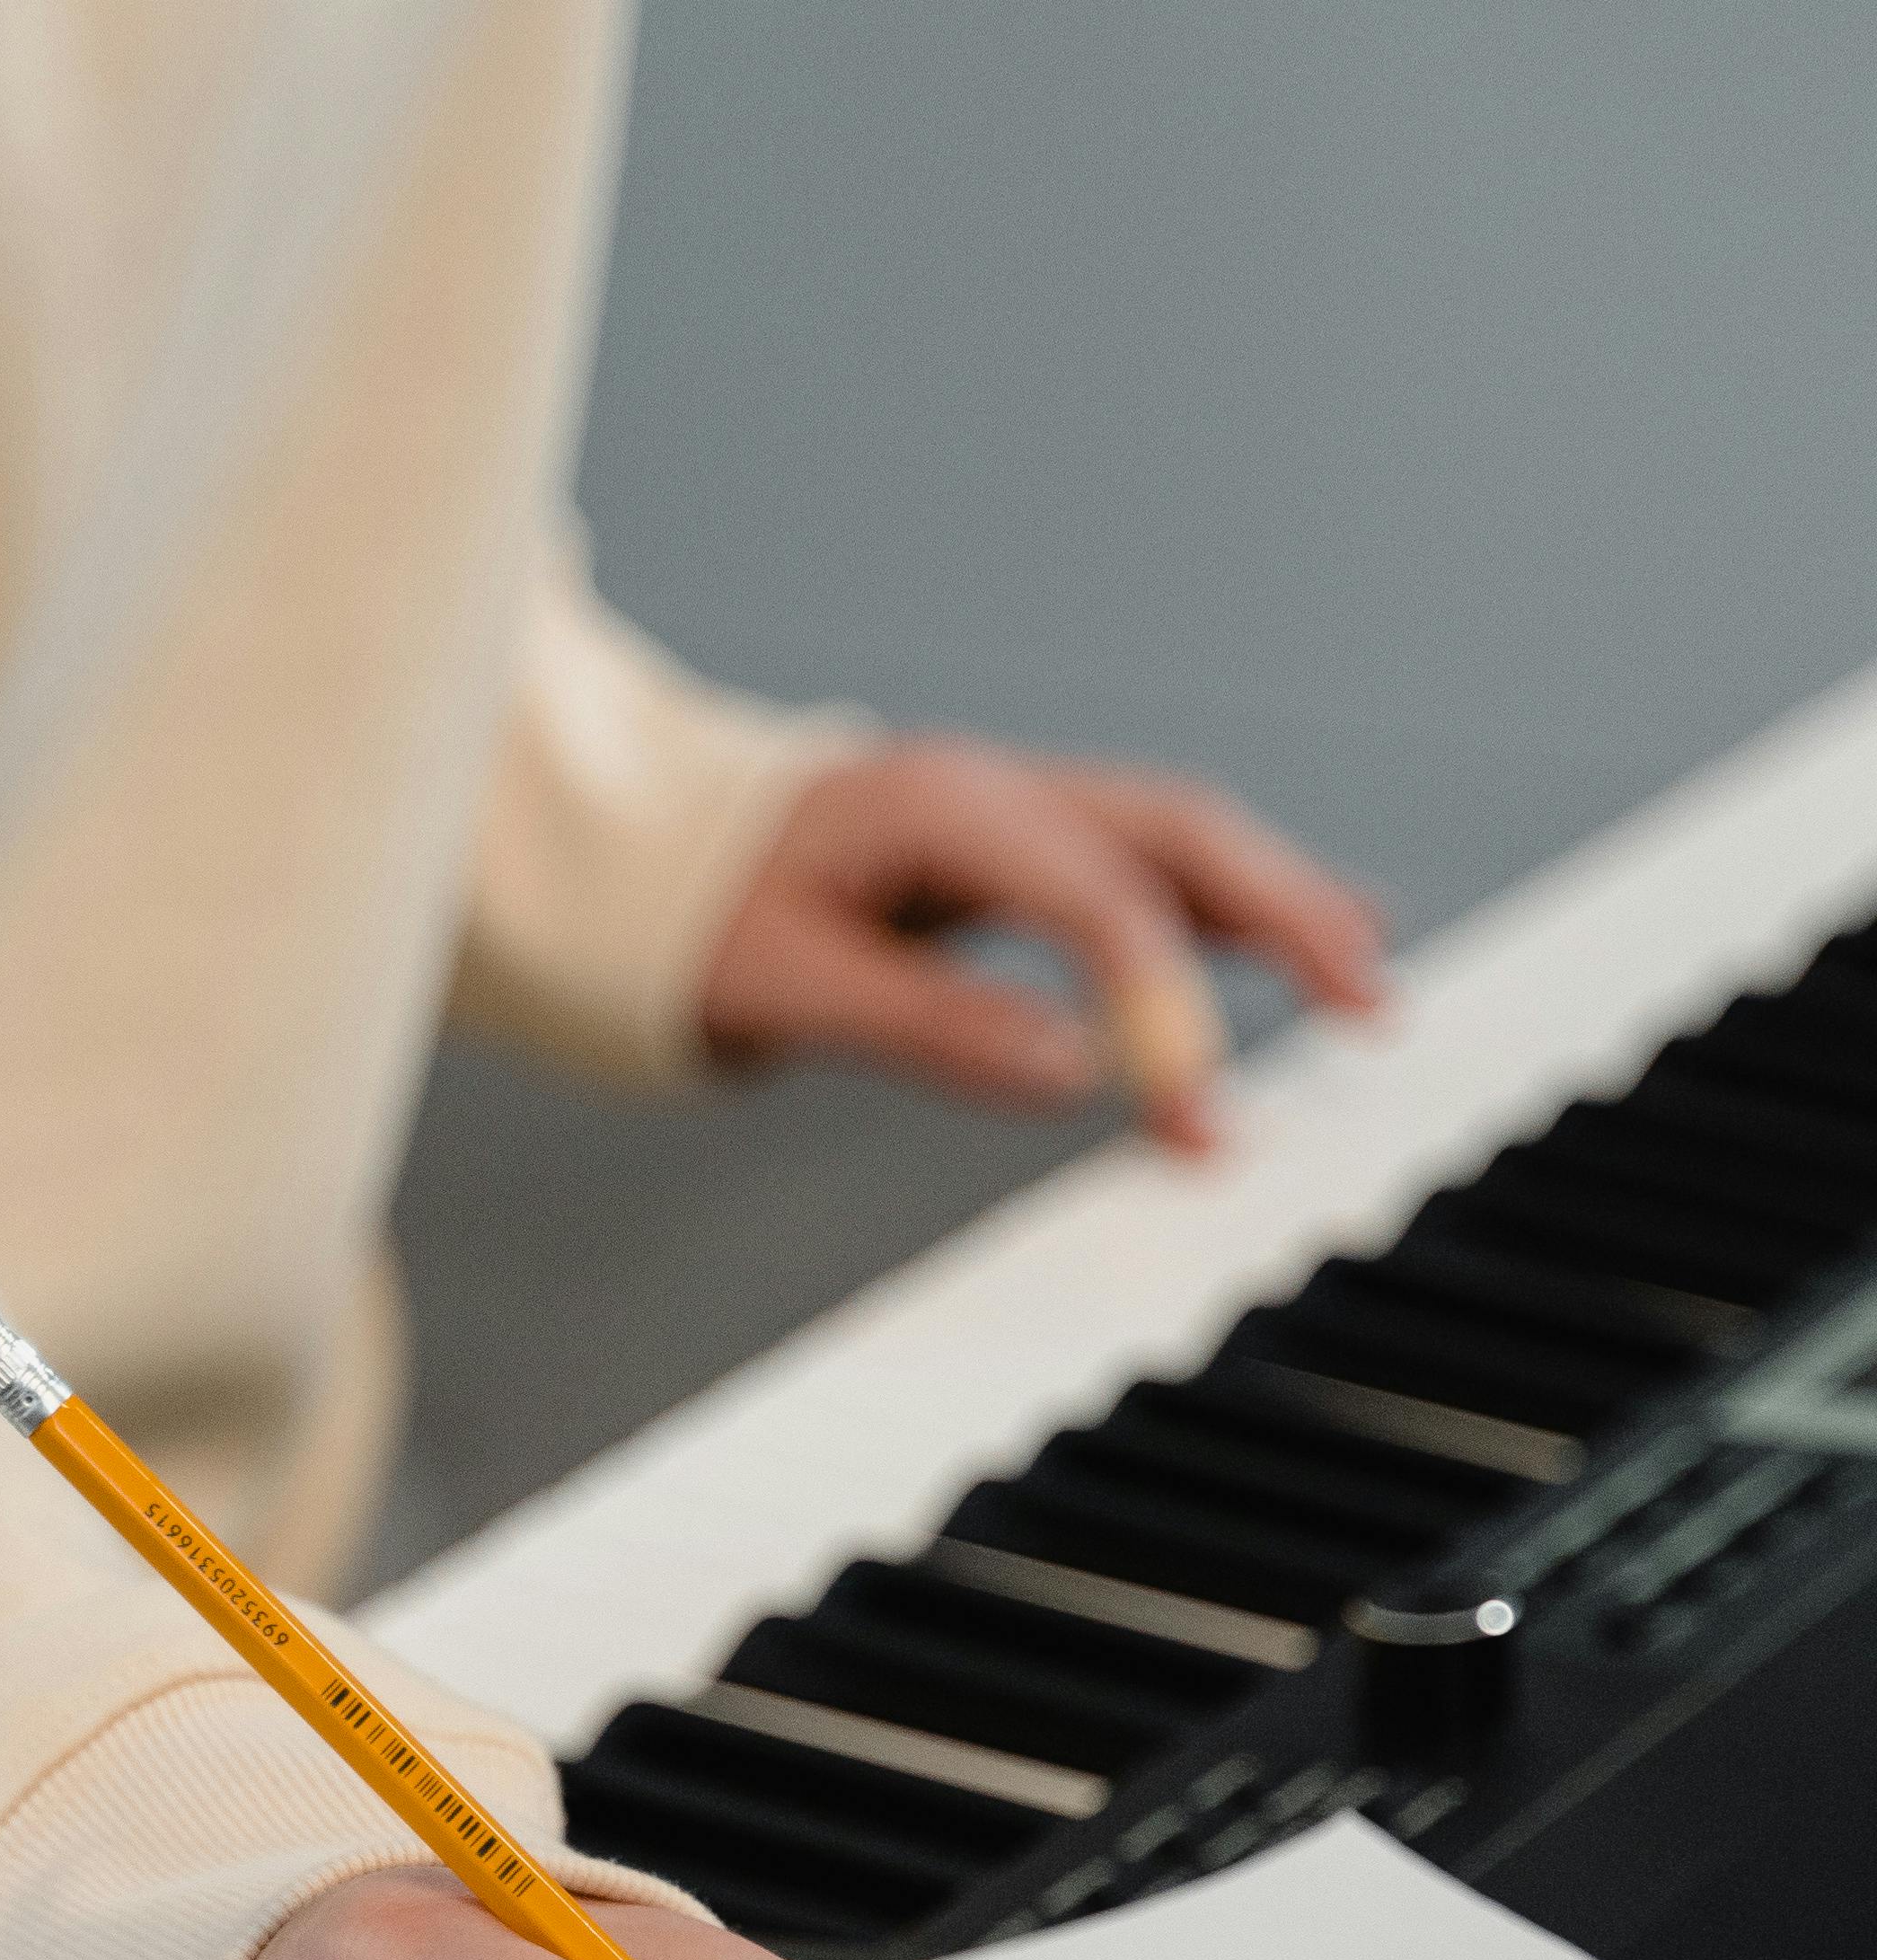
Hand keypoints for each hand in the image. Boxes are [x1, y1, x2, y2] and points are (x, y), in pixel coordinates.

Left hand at [700, 739, 1386, 1151]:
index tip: (1199, 1118)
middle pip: (1180, 835)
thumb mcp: (789, 985)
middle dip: (1286, 916)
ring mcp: (1014, 809)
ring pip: (1182, 841)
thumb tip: (1072, 1074)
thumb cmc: (700, 917)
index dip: (1165, 1008)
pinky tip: (1299, 941)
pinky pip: (1146, 864)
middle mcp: (996, 791)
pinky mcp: (1017, 847)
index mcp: (939, 809)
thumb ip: (932, 1027)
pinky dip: (1228, 907)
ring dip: (1280, 905)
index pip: (1098, 901)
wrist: (643, 857)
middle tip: (1366, 1010)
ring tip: (1365, 988)